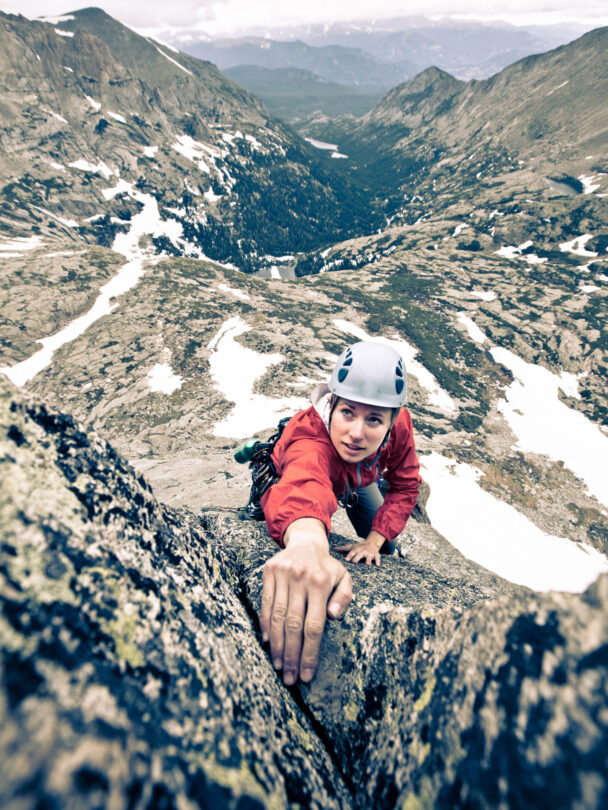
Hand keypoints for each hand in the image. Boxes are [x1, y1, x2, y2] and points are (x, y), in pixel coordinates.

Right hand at [260, 520, 351, 684]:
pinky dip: (265, 625)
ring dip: (277, 646)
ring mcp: (283, 575)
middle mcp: (301, 578)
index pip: (314, 626)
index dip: (309, 653)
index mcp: (321, 583)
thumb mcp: (344, 578)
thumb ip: (344, 597)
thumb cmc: (327, 568)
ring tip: (279, 666)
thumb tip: (333, 616)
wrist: (306, 542)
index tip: (307, 674)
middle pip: (294, 626)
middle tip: (290, 678)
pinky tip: (268, 642)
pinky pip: (266, 604)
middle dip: (292, 656)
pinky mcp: (269, 573)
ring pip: (277, 617)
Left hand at [335, 531, 386, 565]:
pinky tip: (377, 565)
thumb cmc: (359, 547)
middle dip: (357, 558)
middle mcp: (363, 551)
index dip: (349, 556)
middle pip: (360, 554)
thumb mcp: (352, 546)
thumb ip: (343, 548)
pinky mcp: (376, 555)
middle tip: (354, 562)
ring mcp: (370, 553)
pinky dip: (377, 561)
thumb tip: (334, 549)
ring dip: (368, 560)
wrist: (372, 543)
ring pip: (369, 556)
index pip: (352, 552)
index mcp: (357, 550)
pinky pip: (377, 558)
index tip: (346, 560)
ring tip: (367, 564)